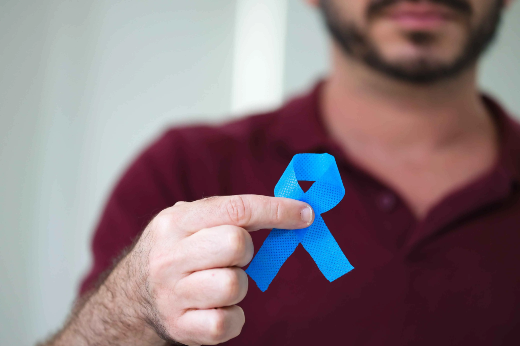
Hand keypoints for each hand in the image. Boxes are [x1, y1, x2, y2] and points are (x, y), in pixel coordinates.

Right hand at [127, 195, 313, 344]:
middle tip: (234, 256)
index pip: (235, 209)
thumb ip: (230, 214)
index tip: (306, 214)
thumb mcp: (189, 221)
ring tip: (219, 281)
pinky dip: (233, 316)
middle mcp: (169, 257)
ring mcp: (172, 294)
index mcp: (175, 222)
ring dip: (238, 284)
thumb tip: (294, 211)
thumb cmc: (177, 251)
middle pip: (236, 245)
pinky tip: (217, 306)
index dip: (277, 210)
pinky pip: (228, 322)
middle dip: (246, 251)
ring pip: (234, 285)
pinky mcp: (180, 326)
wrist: (132, 294)